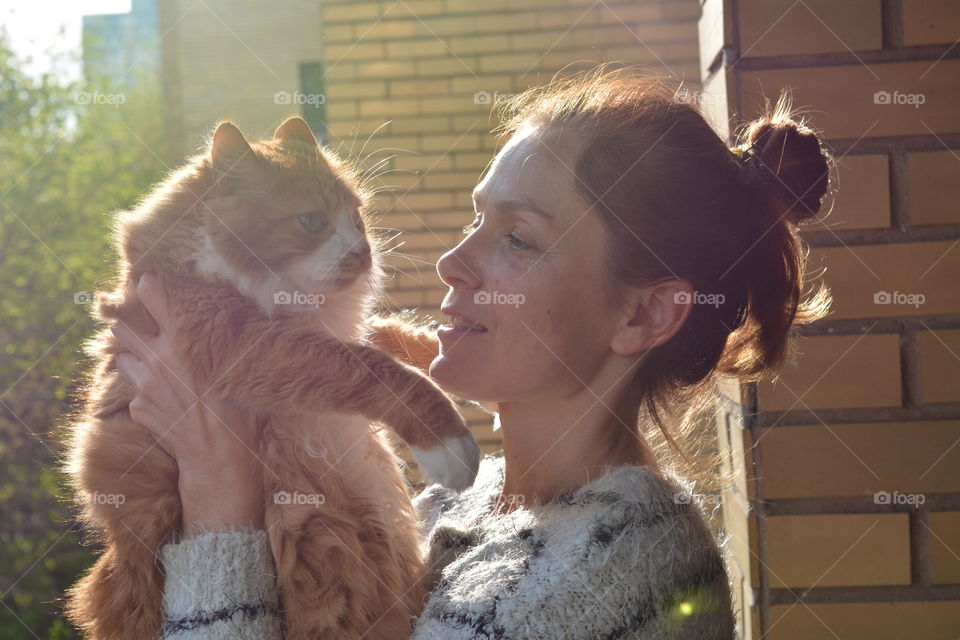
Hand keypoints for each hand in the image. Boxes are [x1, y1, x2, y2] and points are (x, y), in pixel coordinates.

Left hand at [112, 271, 264, 535]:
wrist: (218, 458)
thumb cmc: (241, 412)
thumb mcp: (245, 371)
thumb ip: (238, 344)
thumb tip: (258, 323)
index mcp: (183, 341)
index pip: (154, 298)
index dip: (147, 287)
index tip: (146, 283)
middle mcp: (158, 358)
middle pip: (123, 329)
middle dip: (128, 324)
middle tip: (138, 325)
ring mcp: (144, 386)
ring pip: (124, 360)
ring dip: (134, 360)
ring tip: (152, 366)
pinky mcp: (139, 409)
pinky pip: (136, 395)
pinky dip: (145, 396)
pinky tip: (164, 403)